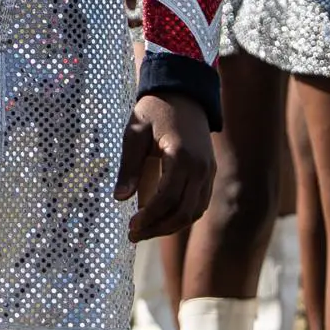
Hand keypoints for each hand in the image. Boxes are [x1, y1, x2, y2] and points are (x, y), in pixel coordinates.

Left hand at [115, 91, 214, 242]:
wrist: (183, 93)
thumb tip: (120, 199)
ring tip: (145, 231)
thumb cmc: (155, 111)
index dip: (149, 217)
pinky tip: (161, 220)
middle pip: (184, 211)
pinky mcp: (209, 173)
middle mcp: (201, 167)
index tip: (130, 226)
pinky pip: (199, 204)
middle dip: (158, 228)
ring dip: (170, 226)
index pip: (168, 198)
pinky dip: (182, 216)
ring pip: (194, 211)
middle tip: (134, 236)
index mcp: (182, 156)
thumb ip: (128, 166)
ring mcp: (208, 171)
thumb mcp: (135, 133)